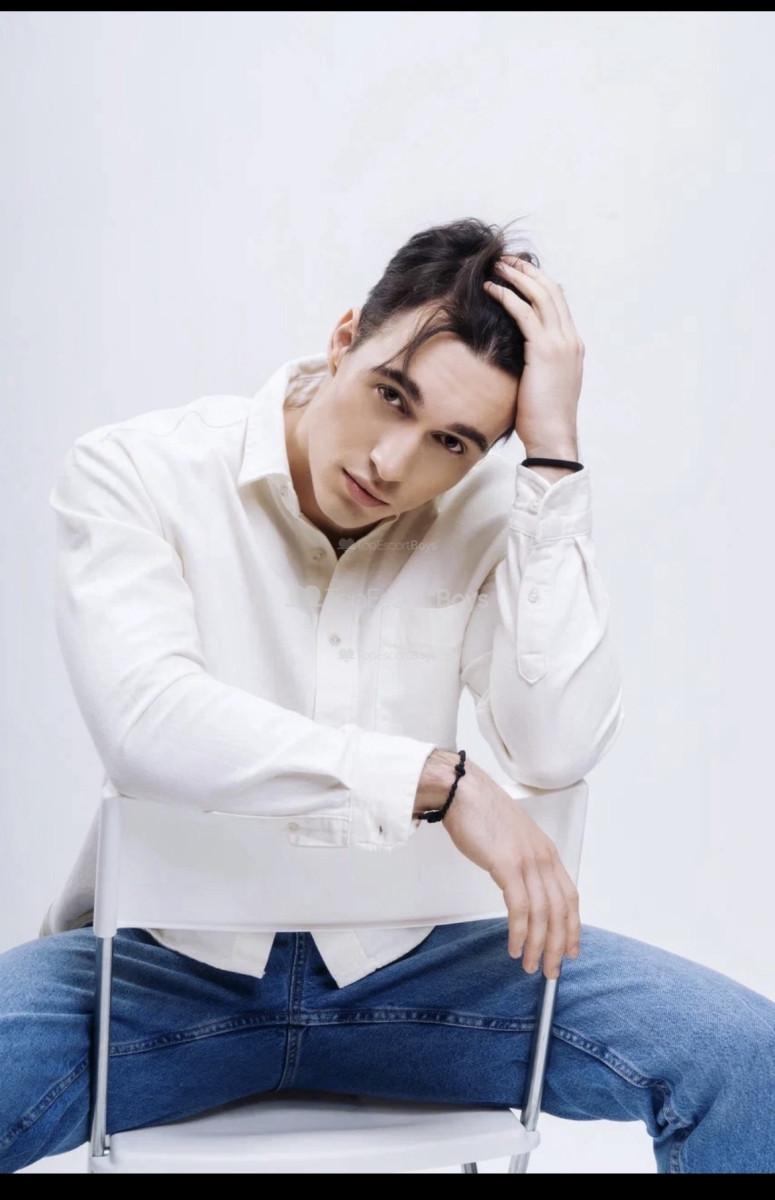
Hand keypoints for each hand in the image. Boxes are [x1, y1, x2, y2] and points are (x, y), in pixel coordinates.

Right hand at [442, 757, 579, 978]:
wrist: (463, 791)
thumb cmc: (481, 812)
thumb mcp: (512, 839)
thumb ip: (522, 862)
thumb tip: (521, 887)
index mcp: (547, 852)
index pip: (569, 897)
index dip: (572, 927)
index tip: (570, 949)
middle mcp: (543, 858)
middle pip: (560, 911)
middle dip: (559, 945)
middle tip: (552, 970)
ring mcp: (527, 861)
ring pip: (542, 914)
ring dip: (538, 945)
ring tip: (531, 965)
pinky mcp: (507, 865)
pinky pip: (520, 908)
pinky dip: (520, 932)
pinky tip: (516, 946)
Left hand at [484, 257, 583, 457]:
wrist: (553, 437)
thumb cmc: (543, 418)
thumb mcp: (544, 383)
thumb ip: (537, 362)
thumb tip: (516, 354)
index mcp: (572, 345)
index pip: (559, 302)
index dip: (538, 282)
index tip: (518, 273)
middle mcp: (570, 339)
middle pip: (551, 291)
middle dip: (527, 271)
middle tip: (504, 260)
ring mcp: (560, 343)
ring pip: (540, 295)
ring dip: (517, 276)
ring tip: (495, 266)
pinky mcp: (544, 350)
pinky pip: (524, 312)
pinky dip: (507, 296)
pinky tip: (491, 289)